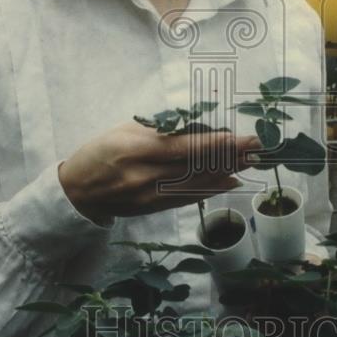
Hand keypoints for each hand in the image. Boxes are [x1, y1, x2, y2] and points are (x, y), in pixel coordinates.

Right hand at [57, 121, 260, 222]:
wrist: (79, 190)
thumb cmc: (103, 151)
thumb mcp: (126, 129)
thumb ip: (161, 130)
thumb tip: (200, 128)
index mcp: (134, 148)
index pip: (182, 147)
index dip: (213, 143)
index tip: (238, 137)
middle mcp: (144, 175)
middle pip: (194, 166)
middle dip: (229, 156)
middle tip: (257, 147)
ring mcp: (149, 196)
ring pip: (195, 183)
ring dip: (226, 171)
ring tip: (251, 160)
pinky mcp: (153, 208)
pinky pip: (188, 198)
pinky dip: (211, 188)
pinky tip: (230, 180)